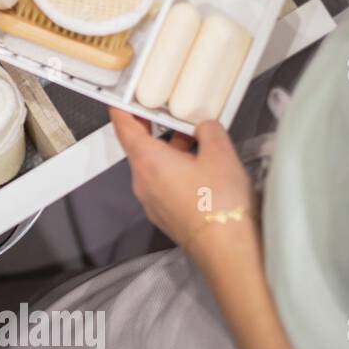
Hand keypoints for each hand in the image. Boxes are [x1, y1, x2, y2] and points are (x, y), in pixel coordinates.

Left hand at [109, 108, 258, 263]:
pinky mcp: (164, 215)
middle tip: (166, 112)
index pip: (123, 128)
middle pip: (139, 147)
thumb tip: (204, 126)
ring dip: (169, 151)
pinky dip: (173, 170)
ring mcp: (151, 201)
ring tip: (194, 140)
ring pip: (153, 167)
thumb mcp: (220, 153)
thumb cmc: (219, 202)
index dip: (121, 110)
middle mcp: (141, 181)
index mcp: (147, 161)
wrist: (226, 249)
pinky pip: (162, 184)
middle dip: (153, 129)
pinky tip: (198, 168)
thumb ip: (209, 131)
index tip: (122, 99)